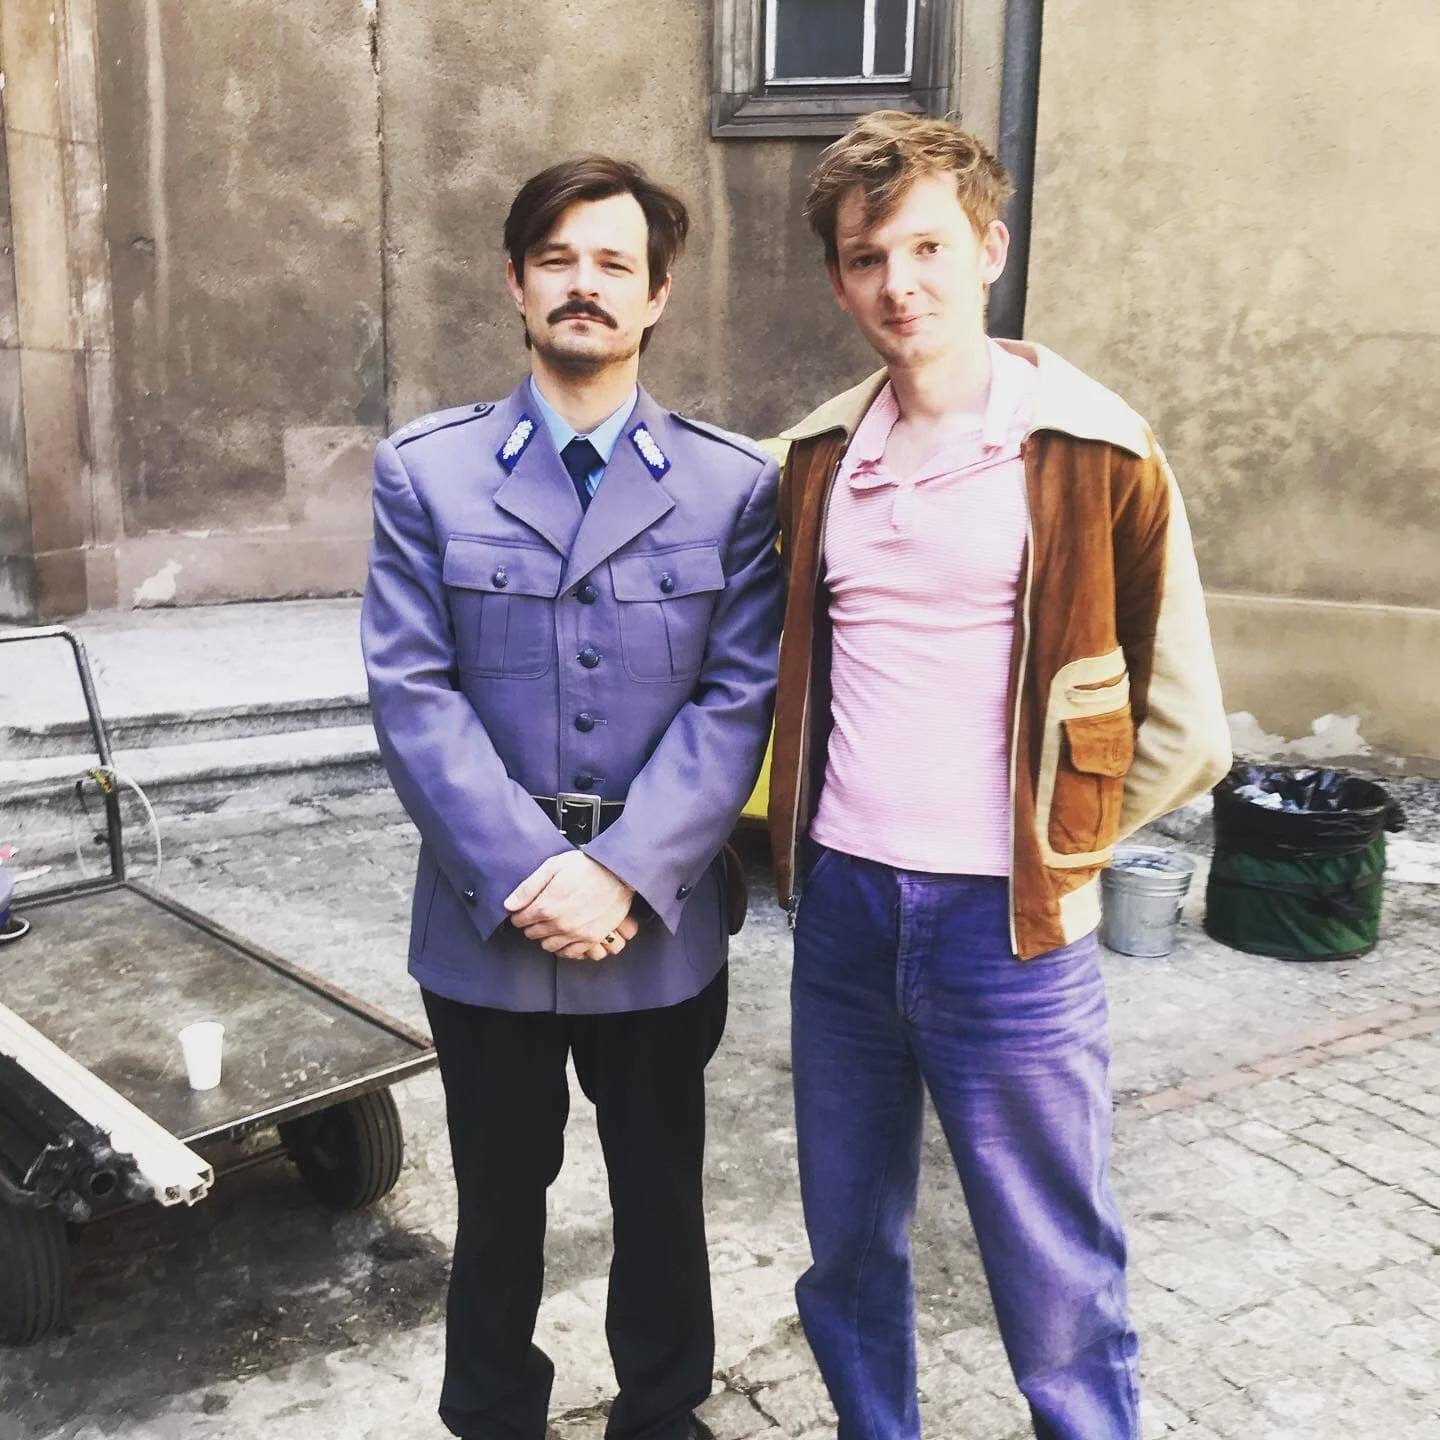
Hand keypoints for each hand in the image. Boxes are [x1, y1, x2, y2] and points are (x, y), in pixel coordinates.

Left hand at [504, 852, 636, 958]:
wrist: (619, 873)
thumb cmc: (587, 867)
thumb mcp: (553, 867)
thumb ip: (528, 887)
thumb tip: (509, 905)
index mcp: (546, 906)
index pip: (519, 920)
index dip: (520, 913)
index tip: (525, 908)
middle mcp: (559, 924)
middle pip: (532, 934)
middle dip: (532, 924)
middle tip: (540, 914)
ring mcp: (576, 934)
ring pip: (548, 946)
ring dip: (546, 936)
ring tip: (553, 924)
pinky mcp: (591, 939)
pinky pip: (569, 953)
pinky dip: (563, 947)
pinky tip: (565, 935)